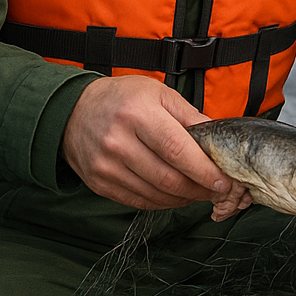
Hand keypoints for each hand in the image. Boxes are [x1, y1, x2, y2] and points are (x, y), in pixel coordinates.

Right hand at [61, 75, 243, 211]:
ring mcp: (106, 166)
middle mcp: (118, 142)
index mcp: (137, 114)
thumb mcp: (158, 93)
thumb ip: (189, 116)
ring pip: (155, 194)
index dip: (203, 170)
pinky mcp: (99, 183)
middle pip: (168, 177)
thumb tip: (216, 138)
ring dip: (183, 198)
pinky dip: (163, 202)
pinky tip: (176, 195)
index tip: (223, 181)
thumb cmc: (122, 98)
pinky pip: (139, 201)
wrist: (72, 110)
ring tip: (199, 192)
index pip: (177, 150)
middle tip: (216, 190)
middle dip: (198, 188)